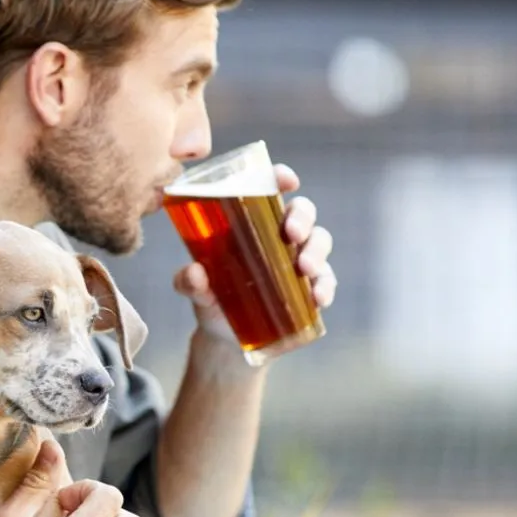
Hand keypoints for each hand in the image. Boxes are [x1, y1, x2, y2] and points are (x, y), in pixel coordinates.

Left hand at [172, 163, 337, 339]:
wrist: (225, 338)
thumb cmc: (211, 299)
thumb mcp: (195, 290)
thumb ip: (189, 282)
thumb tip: (195, 273)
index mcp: (251, 223)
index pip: (270, 189)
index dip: (281, 178)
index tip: (287, 180)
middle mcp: (279, 236)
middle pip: (303, 212)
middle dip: (302, 218)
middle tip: (291, 234)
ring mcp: (298, 261)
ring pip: (320, 242)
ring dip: (317, 251)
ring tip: (305, 268)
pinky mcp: (309, 289)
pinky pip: (326, 281)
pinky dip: (325, 286)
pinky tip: (318, 297)